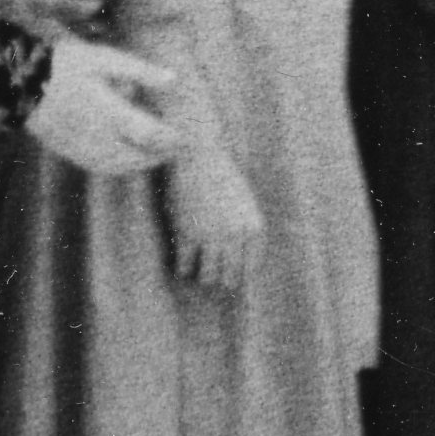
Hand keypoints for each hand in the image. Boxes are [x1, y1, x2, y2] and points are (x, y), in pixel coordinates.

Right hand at [24, 36, 181, 180]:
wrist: (15, 79)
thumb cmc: (64, 63)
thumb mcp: (104, 59)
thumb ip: (140, 72)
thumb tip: (173, 80)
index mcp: (110, 112)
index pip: (150, 135)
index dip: (171, 140)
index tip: (186, 138)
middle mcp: (96, 135)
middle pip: (136, 156)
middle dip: (158, 155)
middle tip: (176, 150)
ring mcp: (79, 145)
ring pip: (116, 165)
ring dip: (139, 164)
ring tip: (155, 157)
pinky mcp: (64, 148)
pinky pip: (96, 165)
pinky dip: (116, 166)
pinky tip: (123, 160)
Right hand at [159, 145, 267, 294]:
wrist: (197, 155)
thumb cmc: (220, 177)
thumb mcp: (244, 204)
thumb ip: (245, 232)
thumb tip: (242, 267)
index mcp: (254, 229)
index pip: (252, 270)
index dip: (240, 277)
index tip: (231, 280)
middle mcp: (237, 236)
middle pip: (231, 279)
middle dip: (221, 279)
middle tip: (210, 274)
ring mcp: (211, 237)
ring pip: (208, 278)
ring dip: (201, 274)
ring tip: (195, 266)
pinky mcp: (187, 235)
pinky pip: (184, 267)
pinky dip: (182, 268)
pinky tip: (180, 260)